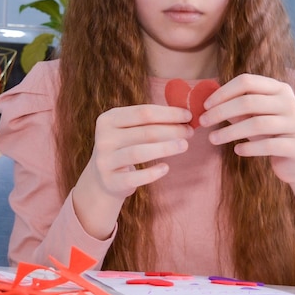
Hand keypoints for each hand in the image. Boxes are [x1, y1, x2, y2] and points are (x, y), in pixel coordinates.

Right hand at [72, 104, 191, 239]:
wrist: (104, 177)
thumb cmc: (126, 146)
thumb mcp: (130, 129)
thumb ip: (150, 120)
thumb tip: (185, 115)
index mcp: (109, 119)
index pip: (143, 112)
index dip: (169, 114)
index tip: (188, 116)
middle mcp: (104, 139)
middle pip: (145, 132)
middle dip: (172, 130)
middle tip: (190, 132)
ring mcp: (105, 161)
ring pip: (139, 153)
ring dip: (166, 148)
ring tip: (184, 145)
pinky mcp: (111, 181)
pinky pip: (135, 177)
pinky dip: (153, 173)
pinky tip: (166, 168)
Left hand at [199, 73, 294, 184]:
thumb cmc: (271, 135)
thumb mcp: (253, 118)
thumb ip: (236, 109)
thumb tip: (209, 104)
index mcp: (280, 89)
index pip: (247, 81)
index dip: (223, 92)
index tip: (205, 105)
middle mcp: (291, 103)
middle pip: (249, 101)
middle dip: (221, 111)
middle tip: (203, 122)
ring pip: (257, 124)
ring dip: (230, 131)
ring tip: (212, 138)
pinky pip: (269, 145)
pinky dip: (249, 148)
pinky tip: (237, 150)